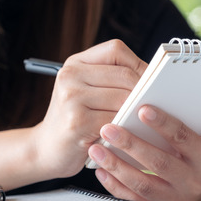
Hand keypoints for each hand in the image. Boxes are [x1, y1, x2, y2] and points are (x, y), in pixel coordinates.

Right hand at [33, 40, 146, 177]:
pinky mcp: (76, 122)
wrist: (45, 150)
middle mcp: (70, 75)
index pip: (116, 50)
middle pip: (124, 75)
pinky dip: (127, 129)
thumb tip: (154, 82)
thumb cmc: (74, 121)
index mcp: (75, 64)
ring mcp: (71, 97)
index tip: (151, 81)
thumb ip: (112, 82)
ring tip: (145, 121)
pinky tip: (130, 135)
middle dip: (144, 91)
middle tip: (155, 105)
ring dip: (138, 112)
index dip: (138, 64)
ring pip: (123, 98)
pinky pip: (115, 121)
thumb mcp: (86, 93)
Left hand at [88, 84, 200, 200]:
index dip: (163, 124)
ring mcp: (173, 200)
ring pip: (141, 185)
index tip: (141, 108)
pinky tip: (100, 169)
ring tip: (96, 147)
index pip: (183, 139)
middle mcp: (191, 182)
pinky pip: (132, 200)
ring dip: (116, 166)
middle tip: (107, 128)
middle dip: (131, 145)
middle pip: (158, 163)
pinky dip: (114, 186)